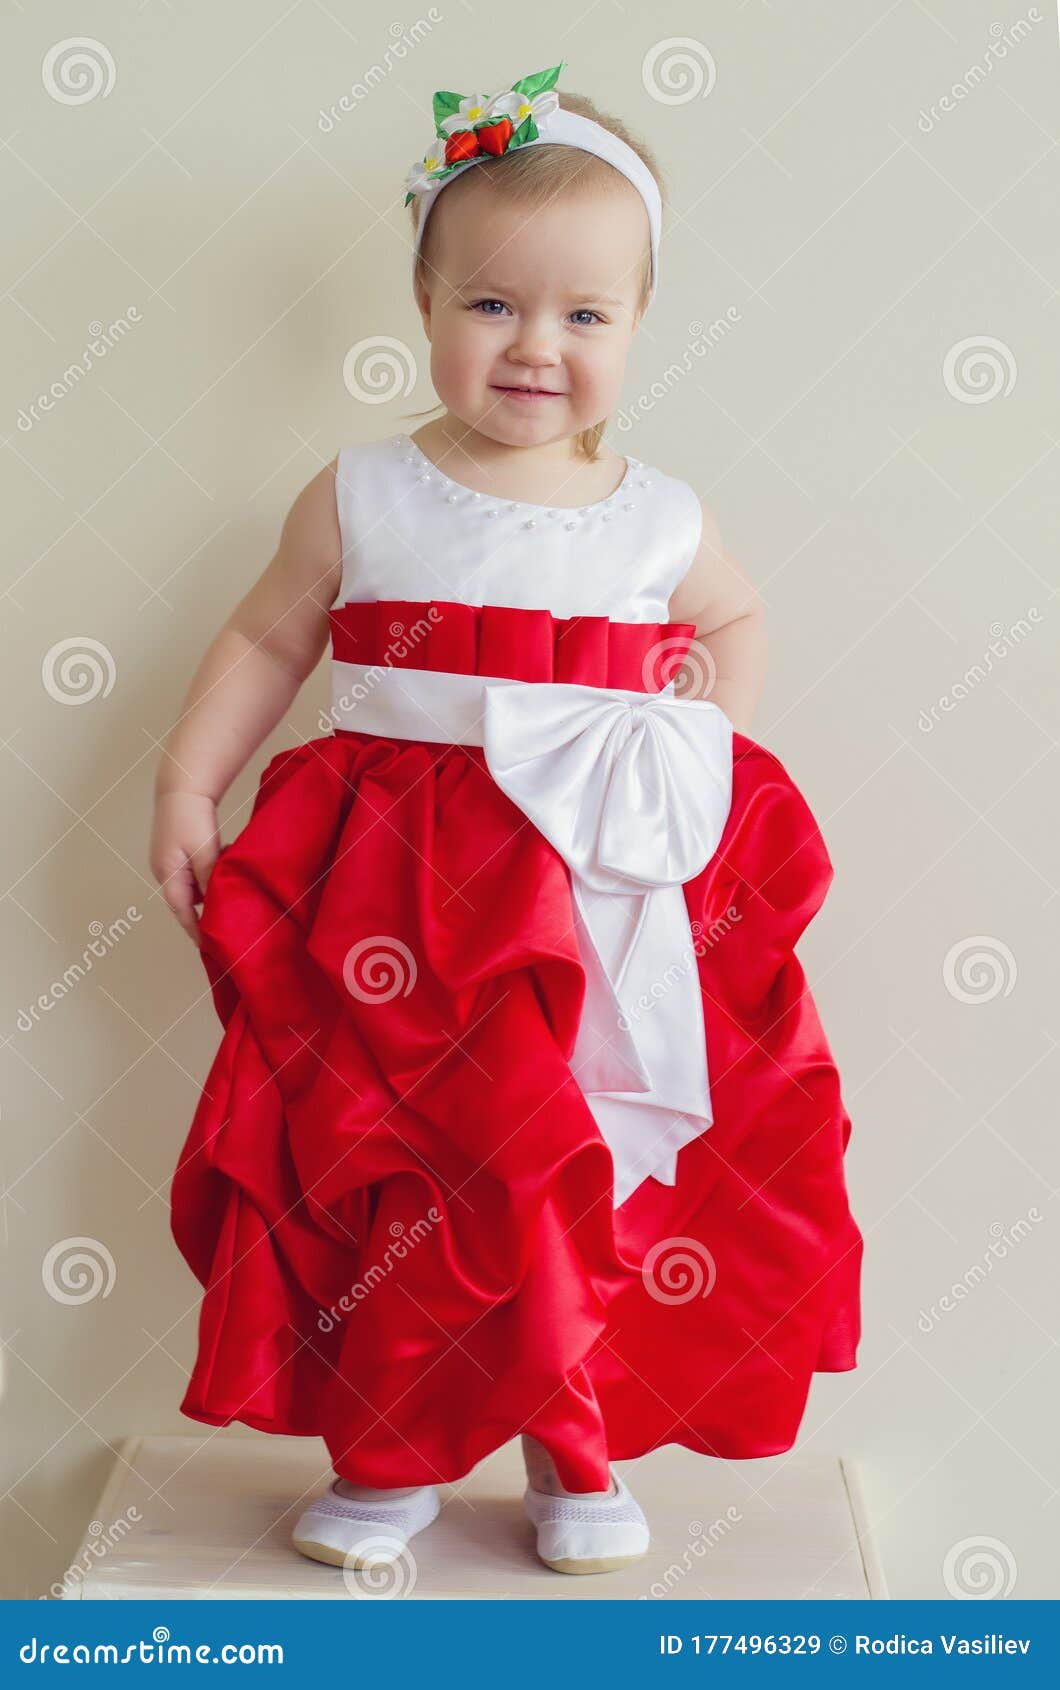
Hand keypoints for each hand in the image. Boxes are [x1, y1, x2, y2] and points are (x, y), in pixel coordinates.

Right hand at [150, 791, 223, 946]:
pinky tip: (225, 864)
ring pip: (193, 885)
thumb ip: (209, 878)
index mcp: (167, 873)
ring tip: (232, 889)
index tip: (209, 947)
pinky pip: (196, 870)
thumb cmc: (191, 816)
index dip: (195, 930)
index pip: (181, 911)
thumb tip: (212, 903)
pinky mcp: (178, 850)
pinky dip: (210, 873)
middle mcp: (165, 869)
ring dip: (211, 889)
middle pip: (186, 900)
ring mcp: (170, 859)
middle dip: (206, 911)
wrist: (184, 784)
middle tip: (228, 922)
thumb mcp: (204, 850)